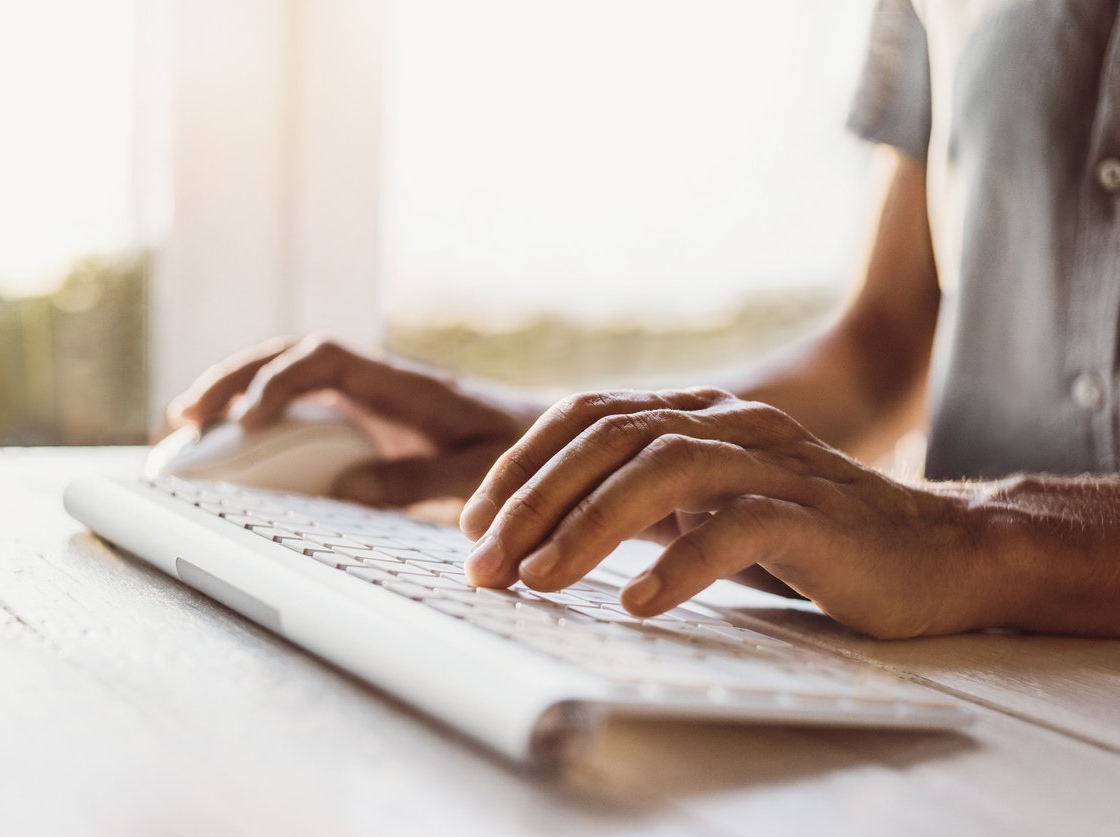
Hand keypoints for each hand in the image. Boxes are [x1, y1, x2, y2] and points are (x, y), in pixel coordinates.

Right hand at [167, 336, 544, 506]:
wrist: (548, 438)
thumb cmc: (518, 451)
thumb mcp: (476, 471)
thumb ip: (415, 480)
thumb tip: (342, 490)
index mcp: (404, 383)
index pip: (327, 360)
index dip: (281, 383)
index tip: (248, 421)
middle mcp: (377, 380)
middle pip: (290, 356)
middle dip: (234, 380)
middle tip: (186, 416)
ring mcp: (367, 395)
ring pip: (287, 374)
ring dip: (236, 390)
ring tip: (184, 423)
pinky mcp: (365, 415)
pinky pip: (301, 403)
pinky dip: (260, 413)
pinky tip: (230, 439)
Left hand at [460, 388, 1000, 638]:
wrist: (937, 553)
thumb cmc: (809, 537)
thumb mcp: (707, 508)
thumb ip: (642, 503)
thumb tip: (542, 532)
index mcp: (698, 416)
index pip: (590, 416)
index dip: (524, 464)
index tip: (475, 522)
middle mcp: (731, 424)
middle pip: (613, 437)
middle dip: (536, 500)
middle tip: (488, 563)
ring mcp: (775, 463)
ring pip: (665, 469)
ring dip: (589, 527)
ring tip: (540, 581)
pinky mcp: (818, 513)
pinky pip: (740, 527)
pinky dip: (680, 564)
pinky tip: (637, 603)